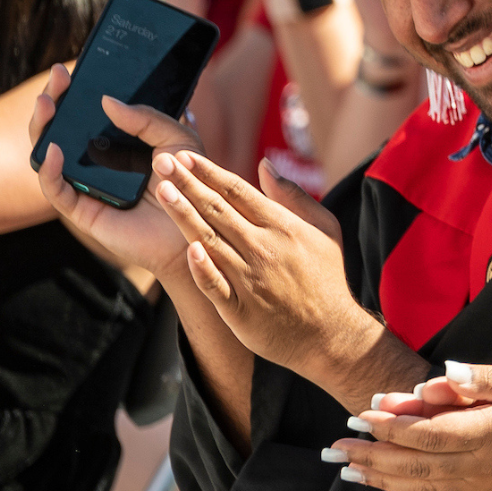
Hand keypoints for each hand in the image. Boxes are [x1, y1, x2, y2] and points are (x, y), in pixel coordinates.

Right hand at [32, 62, 204, 275]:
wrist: (196, 227)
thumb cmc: (190, 182)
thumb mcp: (178, 138)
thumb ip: (148, 118)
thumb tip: (108, 101)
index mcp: (119, 142)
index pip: (88, 113)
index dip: (76, 92)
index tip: (71, 69)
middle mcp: (97, 161)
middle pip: (62, 128)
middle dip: (54, 101)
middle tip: (57, 78)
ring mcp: (86, 184)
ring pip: (50, 155)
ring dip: (42, 128)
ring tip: (46, 104)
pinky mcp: (82, 210)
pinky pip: (55, 190)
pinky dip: (49, 169)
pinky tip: (55, 150)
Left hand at [145, 146, 372, 371]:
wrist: (331, 334)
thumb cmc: (327, 278)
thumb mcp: (325, 229)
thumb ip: (293, 196)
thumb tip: (264, 165)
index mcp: (283, 226)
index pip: (238, 191)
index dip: (209, 171)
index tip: (184, 156)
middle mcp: (264, 249)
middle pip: (218, 210)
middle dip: (187, 183)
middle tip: (160, 161)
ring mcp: (250, 280)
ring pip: (210, 241)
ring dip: (184, 215)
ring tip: (162, 191)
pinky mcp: (240, 310)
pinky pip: (214, 286)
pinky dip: (202, 268)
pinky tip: (188, 250)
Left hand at [330, 330, 491, 490]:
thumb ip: (488, 378)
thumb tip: (444, 375)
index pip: (428, 434)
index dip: (390, 426)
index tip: (359, 415)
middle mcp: (486, 469)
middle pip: (416, 466)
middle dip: (373, 456)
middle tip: (336, 450)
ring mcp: (491, 490)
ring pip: (425, 490)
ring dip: (386, 480)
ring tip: (354, 471)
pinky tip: (399, 487)